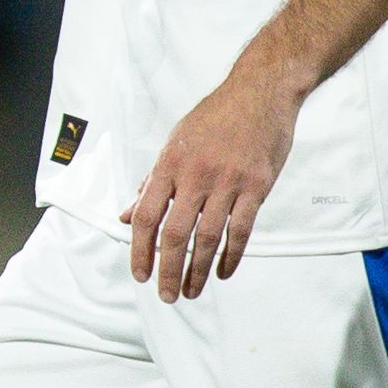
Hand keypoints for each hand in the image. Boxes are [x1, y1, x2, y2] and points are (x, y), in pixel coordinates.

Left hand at [120, 61, 305, 302]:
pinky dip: (231, 256)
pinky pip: (241, 230)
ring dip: (198, 270)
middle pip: (175, 234)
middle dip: (168, 271)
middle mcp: (195, 176)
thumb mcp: (174, 143)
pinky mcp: (256, 186)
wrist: (259, 92)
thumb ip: (152, 182)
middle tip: (167, 295)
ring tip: (193, 291)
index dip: (140, 250)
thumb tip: (128, 217)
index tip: (140, 274)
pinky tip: (223, 272)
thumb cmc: (214, 117)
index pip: (146, 216)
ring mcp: (228, 182)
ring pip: (207, 238)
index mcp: (169, 165)